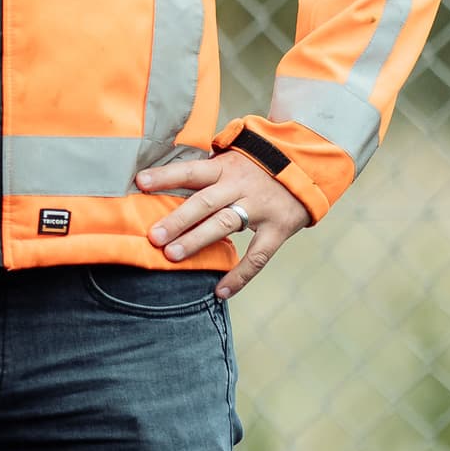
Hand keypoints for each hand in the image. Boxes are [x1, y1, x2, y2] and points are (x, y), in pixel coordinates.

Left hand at [136, 149, 308, 301]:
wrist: (310, 164)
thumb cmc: (260, 165)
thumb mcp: (234, 158)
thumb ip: (207, 171)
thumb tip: (165, 179)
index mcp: (226, 168)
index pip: (192, 171)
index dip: (167, 176)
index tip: (139, 182)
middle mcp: (240, 186)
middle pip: (205, 202)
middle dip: (178, 219)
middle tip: (154, 237)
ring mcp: (261, 207)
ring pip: (225, 224)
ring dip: (198, 240)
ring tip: (172, 257)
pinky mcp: (278, 227)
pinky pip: (258, 255)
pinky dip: (240, 276)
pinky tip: (220, 292)